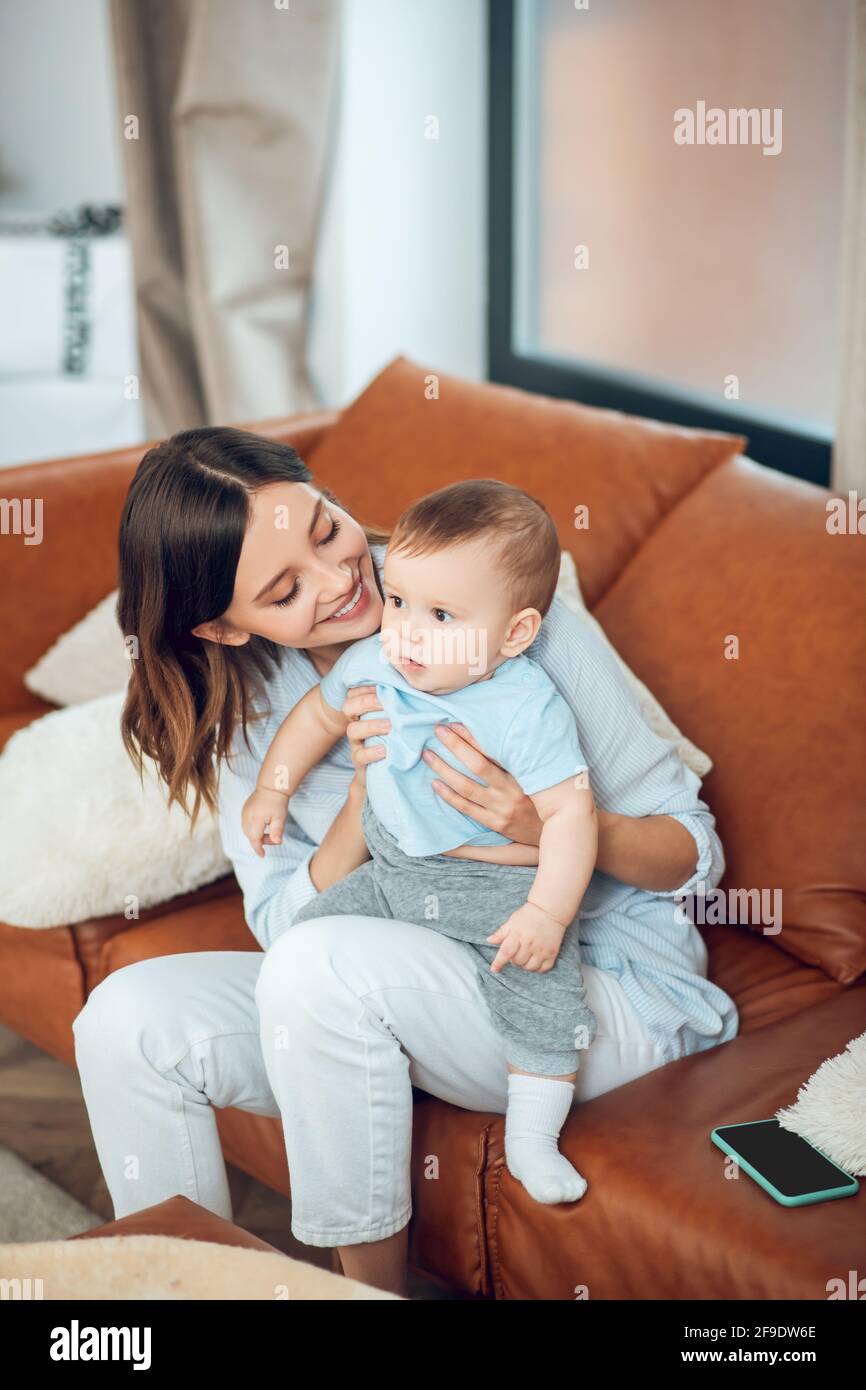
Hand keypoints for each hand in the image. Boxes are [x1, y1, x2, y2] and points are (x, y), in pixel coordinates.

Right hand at [241, 787, 289, 858]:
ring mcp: (244, 813)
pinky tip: (263, 825)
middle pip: (250, 836)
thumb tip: (277, 842)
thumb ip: (277, 830)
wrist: (272, 786)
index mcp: (255, 819)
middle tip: (274, 838)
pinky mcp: (245, 810)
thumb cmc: (277, 801)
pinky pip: (246, 824)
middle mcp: (246, 817)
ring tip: (270, 829)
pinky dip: (253, 829)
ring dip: (257, 835)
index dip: (258, 849)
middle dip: (260, 841)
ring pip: (247, 831)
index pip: (254, 839)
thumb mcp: (280, 817)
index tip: (263, 855)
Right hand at [341, 684, 389, 791]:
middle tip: (384, 702)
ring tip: (390, 726)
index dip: (366, 687)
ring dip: (372, 725)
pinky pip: (359, 755)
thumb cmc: (394, 739)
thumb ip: (398, 706)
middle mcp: (356, 724)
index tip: (383, 685)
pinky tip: (385, 749)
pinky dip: (371, 752)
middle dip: (366, 702)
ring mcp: (356, 743)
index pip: (355, 693)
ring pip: (353, 730)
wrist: (386, 772)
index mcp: (362, 711)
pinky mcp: (359, 761)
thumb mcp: (394, 721)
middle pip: (349, 707)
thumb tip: (416, 689)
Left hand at [421, 723, 543, 844]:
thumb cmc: (542, 794)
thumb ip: (516, 756)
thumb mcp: (534, 772)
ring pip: (467, 787)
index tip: (455, 723)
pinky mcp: (496, 823)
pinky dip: (449, 796)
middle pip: (477, 765)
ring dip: (445, 770)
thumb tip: (495, 732)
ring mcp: (502, 808)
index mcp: (522, 772)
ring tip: (428, 756)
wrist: (557, 828)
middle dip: (455, 747)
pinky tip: (436, 784)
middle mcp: (511, 789)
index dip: (472, 736)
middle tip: (438, 731)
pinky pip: (467, 808)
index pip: (493, 750)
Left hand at [486, 901, 566, 973]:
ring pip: (529, 967)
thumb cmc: (528, 915)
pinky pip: (543, 969)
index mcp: (518, 934)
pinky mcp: (552, 953)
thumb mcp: (512, 921)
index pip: (506, 952)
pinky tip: (534, 960)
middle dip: (513, 960)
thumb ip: (501, 933)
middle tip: (516, 952)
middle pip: (517, 962)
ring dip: (524, 965)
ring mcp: (542, 949)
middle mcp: (530, 943)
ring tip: (525, 956)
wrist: (550, 910)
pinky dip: (537, 968)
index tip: (494, 969)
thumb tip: (489, 940)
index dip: (499, 962)